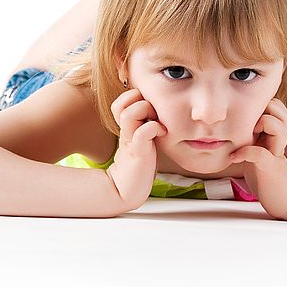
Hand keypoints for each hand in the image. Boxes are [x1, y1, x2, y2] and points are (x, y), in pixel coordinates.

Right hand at [106, 88, 166, 210]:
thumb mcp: (143, 139)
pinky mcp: (137, 153)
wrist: (129, 190)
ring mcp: (131, 140)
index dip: (136, 97)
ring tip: (157, 121)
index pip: (124, 99)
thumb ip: (146, 123)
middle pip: (124, 101)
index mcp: (128, 125)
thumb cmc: (140, 164)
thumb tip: (159, 108)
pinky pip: (143, 132)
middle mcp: (127, 130)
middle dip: (142, 100)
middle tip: (155, 112)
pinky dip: (154, 128)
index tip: (152, 108)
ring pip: (130, 113)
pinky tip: (162, 133)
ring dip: (146, 112)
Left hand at [228, 97, 286, 218]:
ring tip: (245, 135)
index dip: (259, 103)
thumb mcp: (256, 145)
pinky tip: (234, 158)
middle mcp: (278, 137)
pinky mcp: (270, 166)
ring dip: (258, 124)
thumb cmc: (264, 170)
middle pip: (278, 108)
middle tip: (244, 123)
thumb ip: (250, 131)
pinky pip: (259, 153)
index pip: (273, 103)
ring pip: (275, 125)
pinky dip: (243, 153)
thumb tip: (226, 115)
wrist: (280, 196)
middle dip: (260, 109)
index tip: (240, 113)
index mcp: (274, 130)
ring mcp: (276, 150)